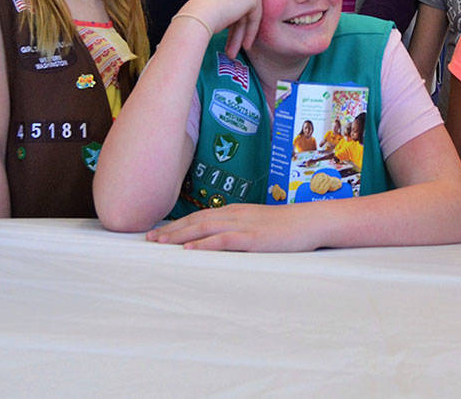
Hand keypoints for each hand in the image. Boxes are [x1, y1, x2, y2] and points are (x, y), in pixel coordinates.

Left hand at [146, 203, 319, 251]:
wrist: (311, 222)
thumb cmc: (287, 227)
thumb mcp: (258, 225)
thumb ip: (239, 230)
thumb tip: (220, 240)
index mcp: (235, 211)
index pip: (200, 216)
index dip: (178, 224)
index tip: (158, 232)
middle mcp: (235, 214)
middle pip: (196, 220)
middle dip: (171, 230)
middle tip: (149, 239)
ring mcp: (243, 225)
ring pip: (204, 228)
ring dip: (180, 236)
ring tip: (160, 244)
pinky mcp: (252, 238)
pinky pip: (223, 240)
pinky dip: (204, 244)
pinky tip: (190, 249)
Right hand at [180, 0, 261, 57]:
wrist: (199, 14)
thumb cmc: (197, 16)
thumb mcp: (210, 11)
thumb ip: (224, 12)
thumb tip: (231, 23)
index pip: (231, 2)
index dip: (230, 22)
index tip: (226, 37)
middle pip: (240, 9)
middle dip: (235, 32)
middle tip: (231, 49)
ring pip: (246, 15)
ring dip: (240, 36)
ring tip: (233, 53)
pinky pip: (255, 16)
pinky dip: (250, 32)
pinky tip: (245, 46)